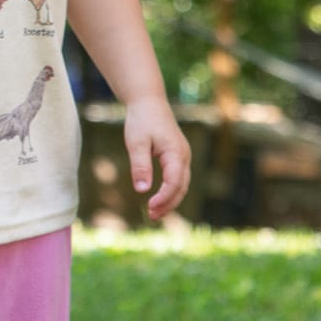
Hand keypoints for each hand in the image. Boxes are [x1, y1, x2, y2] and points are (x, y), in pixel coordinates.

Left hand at [123, 95, 190, 219]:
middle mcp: (184, 156)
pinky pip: (177, 179)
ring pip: (181, 185)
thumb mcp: (137, 143)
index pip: (175, 181)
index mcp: (176, 153)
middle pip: (181, 187)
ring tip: (153, 213)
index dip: (164, 197)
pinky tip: (158, 200)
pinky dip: (170, 191)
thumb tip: (142, 190)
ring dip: (170, 200)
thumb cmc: (141, 121)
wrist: (149, 103)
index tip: (150, 207)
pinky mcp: (177, 157)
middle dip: (168, 204)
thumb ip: (140, 166)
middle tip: (151, 216)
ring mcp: (183, 157)